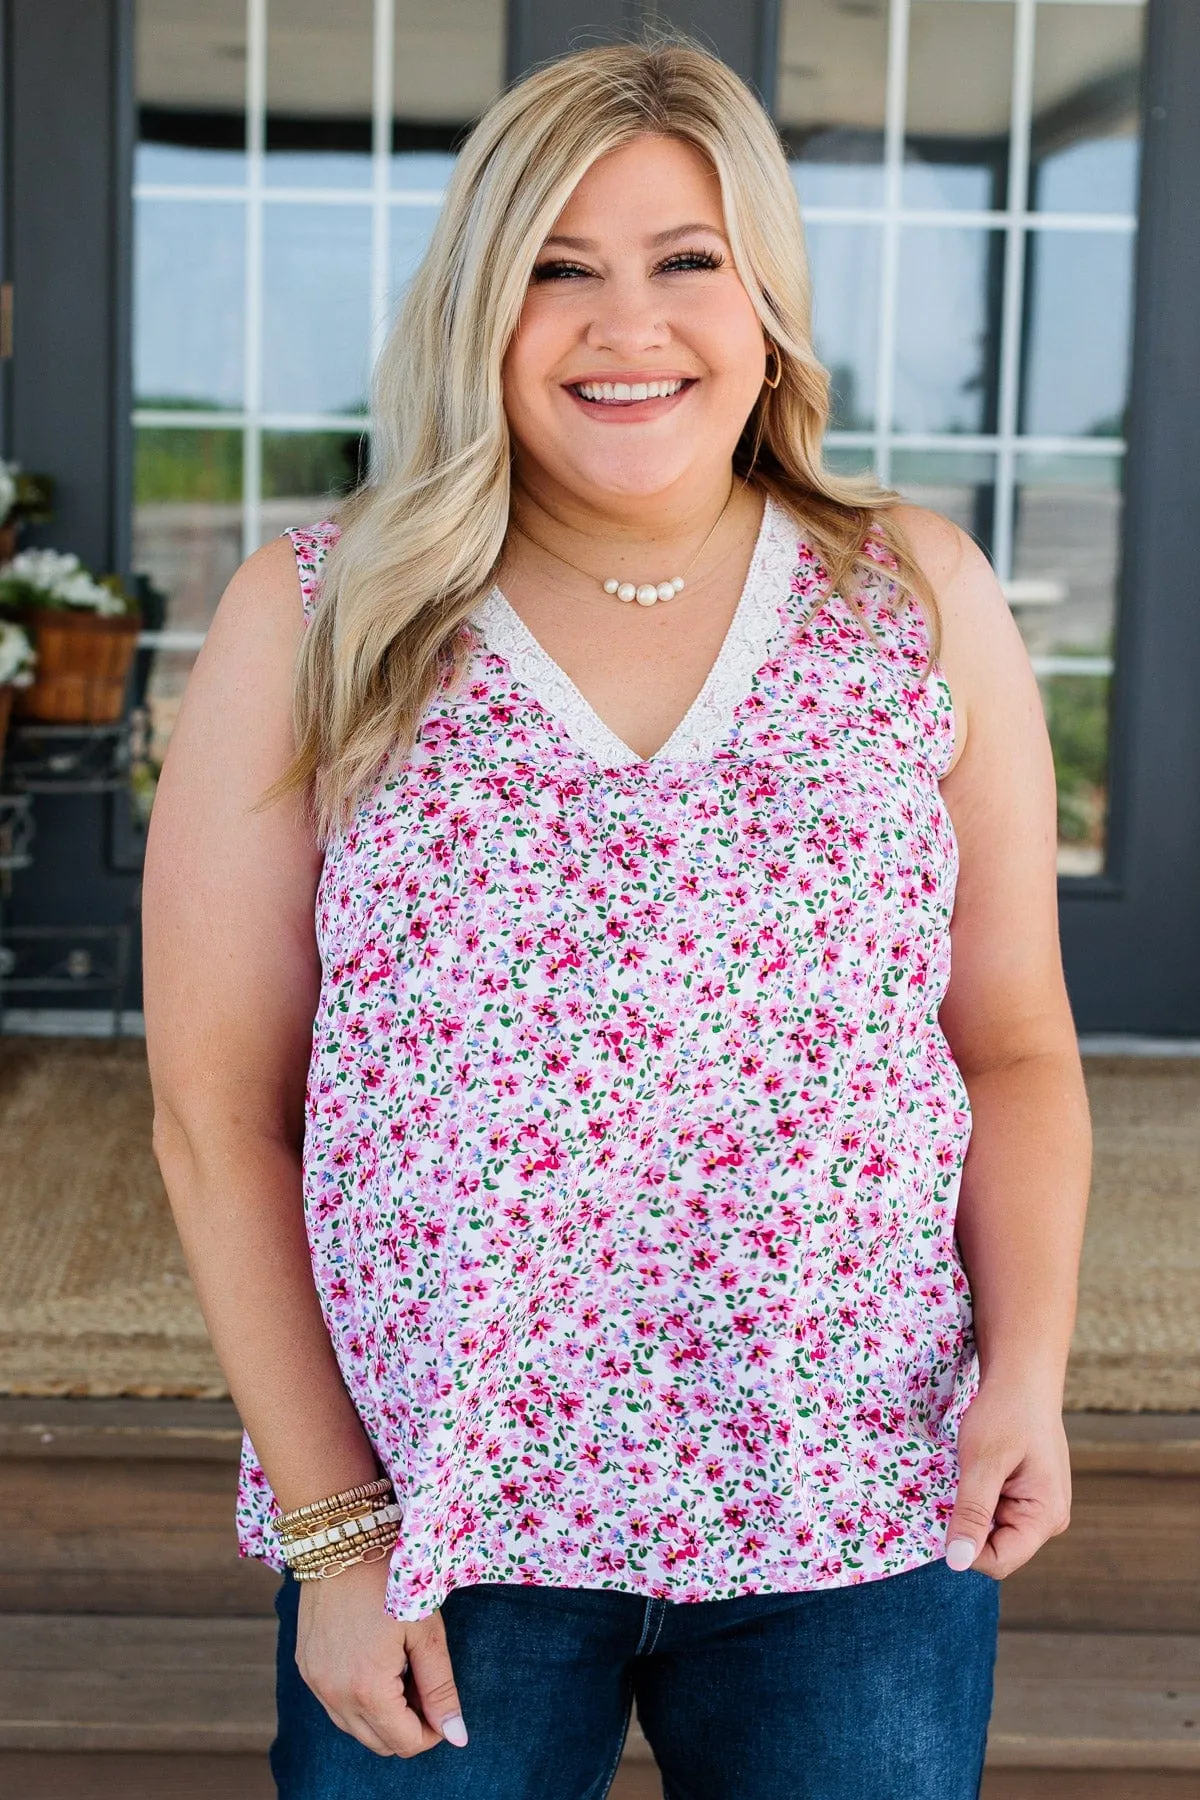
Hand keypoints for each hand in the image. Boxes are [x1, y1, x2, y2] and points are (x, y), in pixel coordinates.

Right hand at [295, 1555, 468, 1756]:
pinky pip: (334, 1704)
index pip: (406, 1744)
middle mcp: (334, 1694)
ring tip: (400, 1669)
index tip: (442, 1703)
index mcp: (368, 1689)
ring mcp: (315, 1682)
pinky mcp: (305, 1667)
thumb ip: (441, 1688)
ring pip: (354, 1728)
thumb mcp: (426, 1631)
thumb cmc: (392, 1579)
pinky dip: (357, 1699)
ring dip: (382, 1715)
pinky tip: (374, 1662)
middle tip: (422, 1682)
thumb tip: (456, 1736)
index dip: (432, 1731)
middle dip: (407, 1724)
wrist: (344, 1539)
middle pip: (379, 1743)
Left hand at [942, 1375, 1071, 1578]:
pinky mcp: (1026, 1494)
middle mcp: (1048, 1519)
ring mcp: (1037, 1506)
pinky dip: (977, 1496)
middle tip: (955, 1485)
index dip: (965, 1548)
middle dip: (968, 1524)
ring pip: (992, 1529)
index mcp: (1046, 1517)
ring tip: (967, 1473)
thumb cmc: (1006, 1412)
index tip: (941, 1514)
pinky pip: (994, 1511)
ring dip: (971, 1508)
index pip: (999, 1561)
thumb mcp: (983, 1461)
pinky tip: (974, 1470)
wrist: (1022, 1377)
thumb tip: (956, 1562)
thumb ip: (971, 1512)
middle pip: (996, 1548)